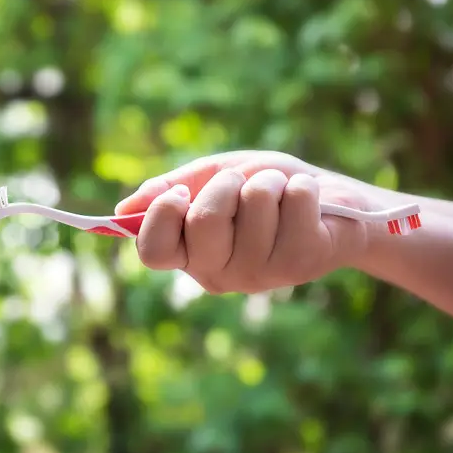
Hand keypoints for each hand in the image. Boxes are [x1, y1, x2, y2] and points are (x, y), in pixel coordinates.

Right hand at [116, 151, 381, 293]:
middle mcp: (218, 273)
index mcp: (188, 255)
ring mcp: (260, 273)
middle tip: (240, 184)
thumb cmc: (261, 188)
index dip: (162, 216)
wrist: (329, 203)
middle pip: (204, 222)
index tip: (181, 193)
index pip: (152, 252)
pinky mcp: (301, 263)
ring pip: (254, 202)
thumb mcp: (208, 178)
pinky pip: (293, 199)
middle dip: (225, 184)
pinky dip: (300, 185)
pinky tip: (306, 202)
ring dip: (268, 181)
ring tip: (278, 193)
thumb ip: (169, 189)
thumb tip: (123, 208)